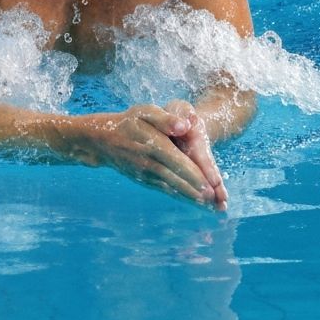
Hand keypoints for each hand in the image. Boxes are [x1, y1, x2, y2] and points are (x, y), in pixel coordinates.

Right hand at [74, 105, 225, 209]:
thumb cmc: (129, 122)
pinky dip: (180, 197)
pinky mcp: (145, 180)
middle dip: (197, 191)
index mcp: (154, 144)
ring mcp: (147, 174)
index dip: (194, 174)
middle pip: (177, 179)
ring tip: (210, 207)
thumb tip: (185, 126)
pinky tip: (193, 202)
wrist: (103, 140)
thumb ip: (166, 118)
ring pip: (172, 188)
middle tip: (216, 202)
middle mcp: (150, 163)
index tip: (210, 185)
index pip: (177, 161)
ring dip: (191, 198)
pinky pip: (165, 190)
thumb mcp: (145, 112)